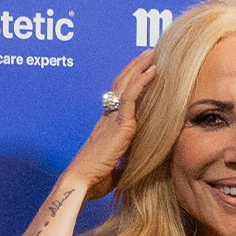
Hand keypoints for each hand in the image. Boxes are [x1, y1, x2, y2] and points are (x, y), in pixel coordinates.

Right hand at [64, 49, 156, 199]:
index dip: (127, 84)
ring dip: (139, 66)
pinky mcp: (119, 123)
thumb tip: (129, 168)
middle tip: (147, 54)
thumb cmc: (94, 181)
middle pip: (120, 85)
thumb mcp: (113, 170)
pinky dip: (142, 80)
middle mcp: (107, 118)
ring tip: (151, 53)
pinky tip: (153, 70)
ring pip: (125, 84)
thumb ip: (122, 164)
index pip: (117, 99)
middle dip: (133, 68)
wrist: (82, 182)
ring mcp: (112, 118)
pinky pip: (131, 95)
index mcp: (106, 127)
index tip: (138, 74)